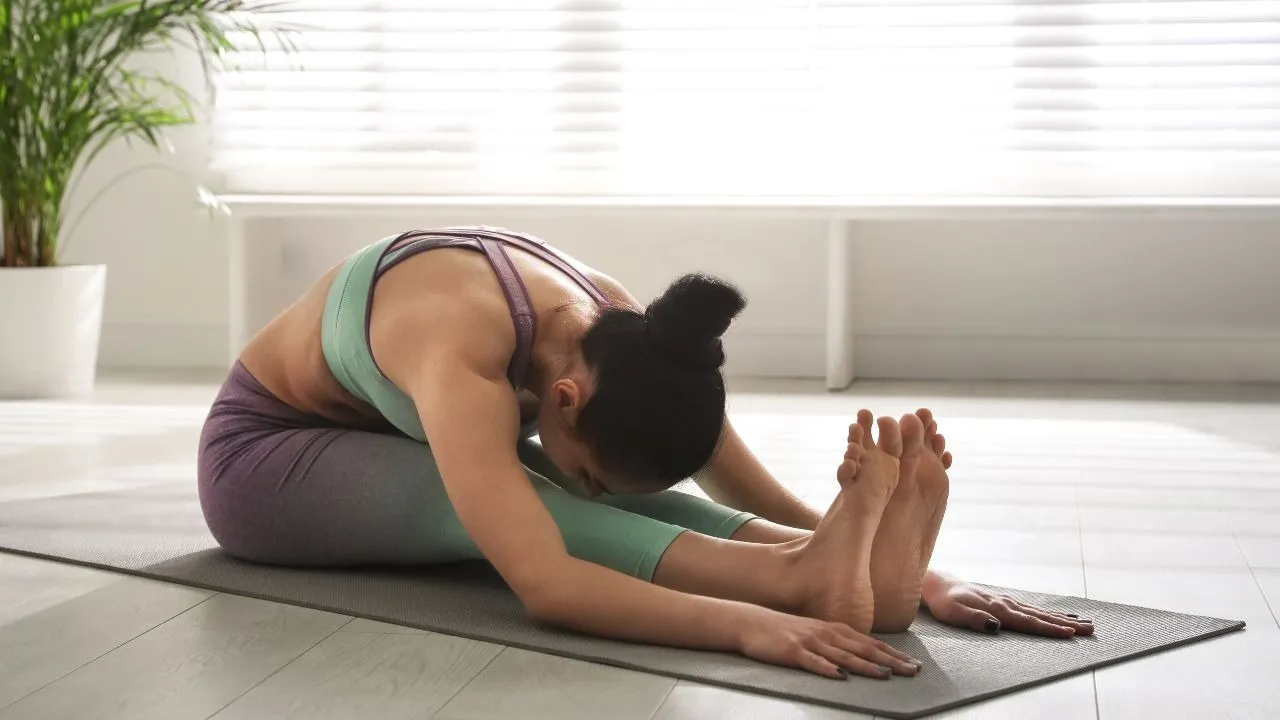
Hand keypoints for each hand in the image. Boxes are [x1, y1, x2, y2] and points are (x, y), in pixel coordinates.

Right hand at [735, 606, 921, 679]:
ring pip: (843, 656)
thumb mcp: (816, 632)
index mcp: (834, 629)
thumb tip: (862, 654)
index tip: (913, 663)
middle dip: (890, 661)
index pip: (870, 643)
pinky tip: (840, 676)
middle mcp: (826, 634)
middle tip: (912, 671)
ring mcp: (810, 642)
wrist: (751, 622)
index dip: (893, 653)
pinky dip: (828, 669)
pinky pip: (813, 662)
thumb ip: (837, 642)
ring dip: (866, 666)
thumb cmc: (785, 630)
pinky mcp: (793, 651)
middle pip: (863, 649)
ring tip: (885, 675)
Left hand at [923, 575, 1094, 637]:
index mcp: (997, 610)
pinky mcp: (1005, 602)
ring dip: (1062, 619)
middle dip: (1066, 624)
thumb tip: (997, 626)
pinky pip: (1031, 609)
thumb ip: (975, 619)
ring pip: (1039, 612)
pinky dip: (1048, 613)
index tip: (1070, 633)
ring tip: (1084, 623)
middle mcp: (1006, 604)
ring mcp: (1007, 602)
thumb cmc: (944, 603)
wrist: (938, 585)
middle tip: (1091, 629)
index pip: (1027, 622)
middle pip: (1040, 616)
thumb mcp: (954, 613)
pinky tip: (1059, 616)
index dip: (1049, 629)